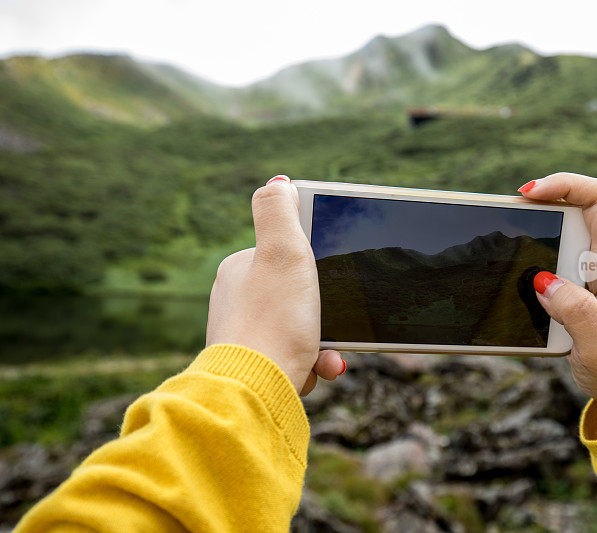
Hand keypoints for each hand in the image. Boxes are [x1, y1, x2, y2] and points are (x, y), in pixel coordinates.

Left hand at [206, 175, 345, 395]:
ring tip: (326, 355)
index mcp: (239, 269)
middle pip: (299, 295)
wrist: (256, 389)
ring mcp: (244, 334)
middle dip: (323, 312)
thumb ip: (279, 211)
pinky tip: (317, 370)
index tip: (327, 281)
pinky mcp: (255, 366)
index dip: (315, 267)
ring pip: (301, 329)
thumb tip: (278, 182)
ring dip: (322, 342)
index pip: (287, 254)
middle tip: (331, 322)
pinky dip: (312, 364)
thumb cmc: (273, 319)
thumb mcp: (283, 251)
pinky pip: (296, 358)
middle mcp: (236, 300)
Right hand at [519, 173, 596, 419]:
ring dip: (533, 226)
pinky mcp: (574, 277)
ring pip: (561, 223)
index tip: (530, 194)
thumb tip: (544, 281)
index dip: (567, 184)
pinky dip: (529, 248)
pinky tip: (513, 265)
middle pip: (577, 202)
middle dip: (542, 200)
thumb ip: (577, 313)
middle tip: (509, 214)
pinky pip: (550, 248)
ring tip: (506, 237)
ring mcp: (589, 265)